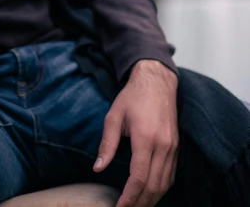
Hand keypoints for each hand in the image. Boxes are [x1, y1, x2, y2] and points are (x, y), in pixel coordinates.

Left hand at [94, 59, 178, 206]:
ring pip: (165, 184)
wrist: (157, 81)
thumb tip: (98, 168)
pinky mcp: (177, 147)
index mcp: (145, 137)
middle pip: (154, 186)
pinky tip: (150, 193)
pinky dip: (161, 188)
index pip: (139, 177)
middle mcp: (163, 145)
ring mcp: (173, 147)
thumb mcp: (113, 116)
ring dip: (151, 199)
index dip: (129, 197)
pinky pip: (171, 175)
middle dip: (140, 203)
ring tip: (136, 205)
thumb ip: (106, 144)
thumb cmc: (132, 97)